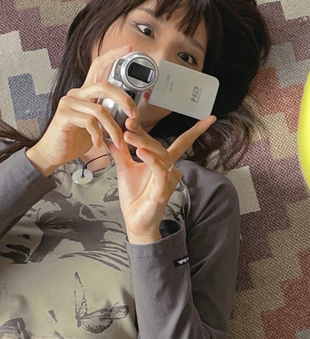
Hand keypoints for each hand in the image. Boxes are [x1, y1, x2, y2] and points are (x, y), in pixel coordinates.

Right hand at [26, 45, 137, 174]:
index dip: (113, 55)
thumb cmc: (78, 138)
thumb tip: (132, 113)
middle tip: (134, 115)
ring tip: (119, 142)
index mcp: (86, 93)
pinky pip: (90, 122)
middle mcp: (77, 93)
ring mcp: (69, 103)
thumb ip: (111, 114)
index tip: (128, 48)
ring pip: (101, 110)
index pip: (98, 67)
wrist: (55, 153)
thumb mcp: (99, 124)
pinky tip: (99, 144)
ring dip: (114, 129)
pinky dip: (99, 135)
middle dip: (124, 100)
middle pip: (105, 86)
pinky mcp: (64, 115)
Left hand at [108, 114, 215, 243]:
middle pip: (159, 145)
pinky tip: (140, 152)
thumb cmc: (135, 197)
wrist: (135, 222)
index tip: (131, 117)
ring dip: (145, 143)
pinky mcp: (164, 190)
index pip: (159, 141)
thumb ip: (121, 152)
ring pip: (161, 155)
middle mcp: (168, 169)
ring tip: (128, 135)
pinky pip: (161, 172)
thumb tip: (112, 134)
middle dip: (143, 133)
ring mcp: (167, 179)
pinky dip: (152, 161)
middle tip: (127, 123)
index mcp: (160, 163)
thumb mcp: (125, 169)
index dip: (146, 129)